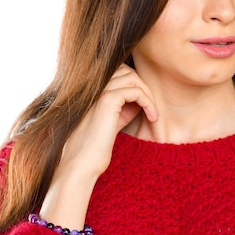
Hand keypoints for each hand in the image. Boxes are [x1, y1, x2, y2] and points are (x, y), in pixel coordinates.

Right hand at [39, 64, 157, 227]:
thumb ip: (125, 104)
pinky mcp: (107, 100)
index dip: (136, 84)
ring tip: (152, 114)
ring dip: (148, 95)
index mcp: (93, 89)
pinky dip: (148, 102)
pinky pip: (136, 91)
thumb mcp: (114, 120)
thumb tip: (143, 94)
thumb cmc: (97, 146)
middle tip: (151, 109)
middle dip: (143, 87)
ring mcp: (100, 90)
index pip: (120, 71)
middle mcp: (94, 86)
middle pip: (127, 70)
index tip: (145, 105)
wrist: (81, 163)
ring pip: (133, 78)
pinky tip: (152, 117)